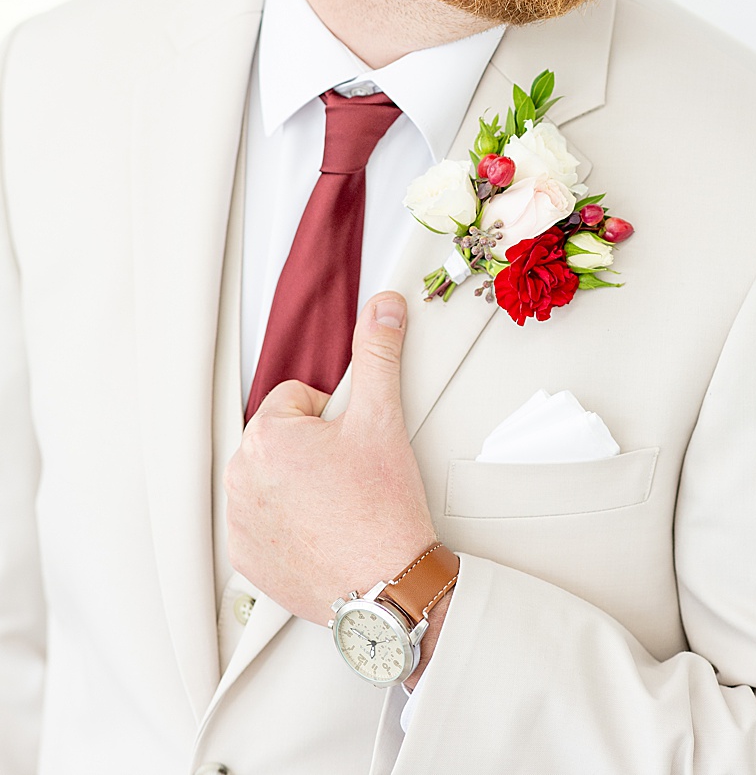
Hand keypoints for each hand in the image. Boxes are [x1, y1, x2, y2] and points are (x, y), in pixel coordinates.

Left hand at [225, 291, 439, 640]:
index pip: (296, 398)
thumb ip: (378, 354)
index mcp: (267, 435)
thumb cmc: (382, 506)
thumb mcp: (384, 419)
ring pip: (271, 479)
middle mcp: (239, 476)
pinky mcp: (244, 558)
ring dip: (299, 483)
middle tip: (351, 476)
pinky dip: (288, 523)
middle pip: (281, 438)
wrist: (385, 584)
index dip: (334, 417)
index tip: (353, 446)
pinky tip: (323, 533)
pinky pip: (262, 521)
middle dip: (314, 449)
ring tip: (340, 505)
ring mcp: (238, 521)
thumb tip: (382, 306)